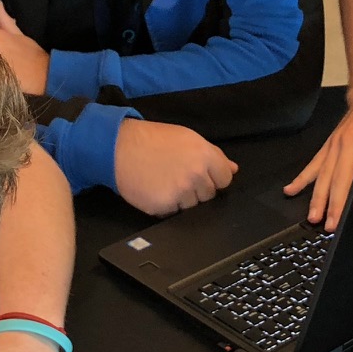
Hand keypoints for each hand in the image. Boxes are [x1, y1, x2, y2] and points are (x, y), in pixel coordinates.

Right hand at [114, 119, 235, 214]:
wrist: (118, 147)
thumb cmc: (152, 140)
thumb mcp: (186, 138)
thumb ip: (214, 155)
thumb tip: (233, 169)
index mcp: (205, 156)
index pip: (225, 179)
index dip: (213, 178)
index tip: (200, 174)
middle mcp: (195, 175)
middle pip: (209, 195)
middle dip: (197, 189)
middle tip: (177, 175)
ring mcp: (180, 192)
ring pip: (192, 207)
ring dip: (182, 199)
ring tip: (164, 181)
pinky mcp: (164, 206)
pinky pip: (173, 213)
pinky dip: (166, 205)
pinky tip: (156, 189)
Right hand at [285, 88, 352, 230]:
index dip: (349, 199)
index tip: (346, 216)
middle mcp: (346, 145)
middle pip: (336, 180)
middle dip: (331, 205)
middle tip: (327, 225)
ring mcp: (335, 145)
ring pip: (323, 175)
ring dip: (317, 197)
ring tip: (312, 216)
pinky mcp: (329, 145)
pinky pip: (314, 165)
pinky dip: (302, 179)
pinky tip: (291, 190)